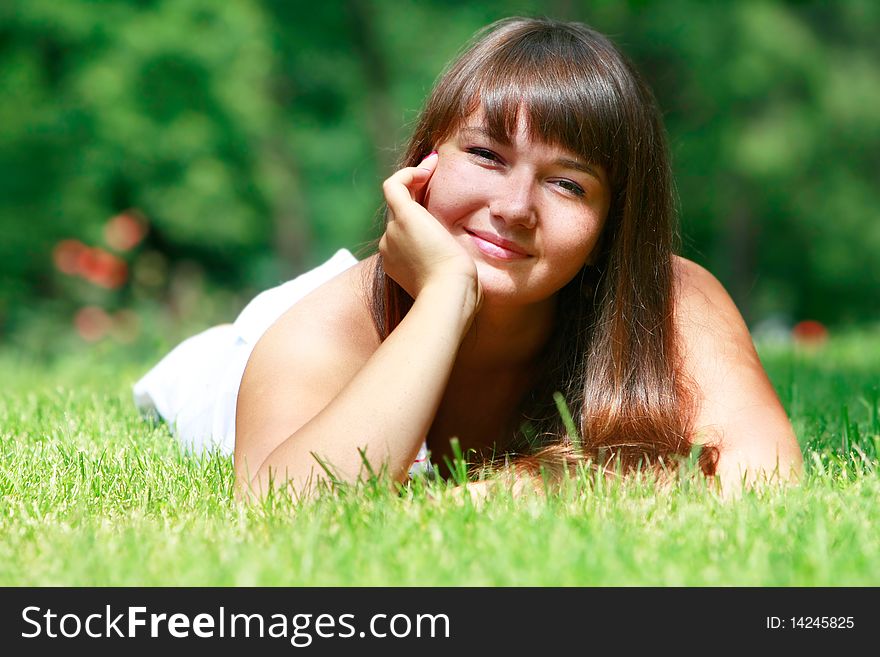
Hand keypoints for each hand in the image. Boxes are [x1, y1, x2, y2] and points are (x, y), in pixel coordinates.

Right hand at [380, 153, 481, 310]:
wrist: (449, 294)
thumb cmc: (458, 297)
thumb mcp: (455, 284)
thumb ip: (456, 275)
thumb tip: (472, 276)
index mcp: (400, 264)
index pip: (407, 234)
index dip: (421, 216)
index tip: (441, 206)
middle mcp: (390, 246)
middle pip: (401, 214)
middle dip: (417, 193)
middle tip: (439, 176)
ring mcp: (393, 232)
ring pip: (398, 199)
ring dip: (415, 179)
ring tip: (436, 165)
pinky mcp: (403, 217)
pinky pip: (394, 185)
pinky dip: (408, 173)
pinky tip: (429, 166)